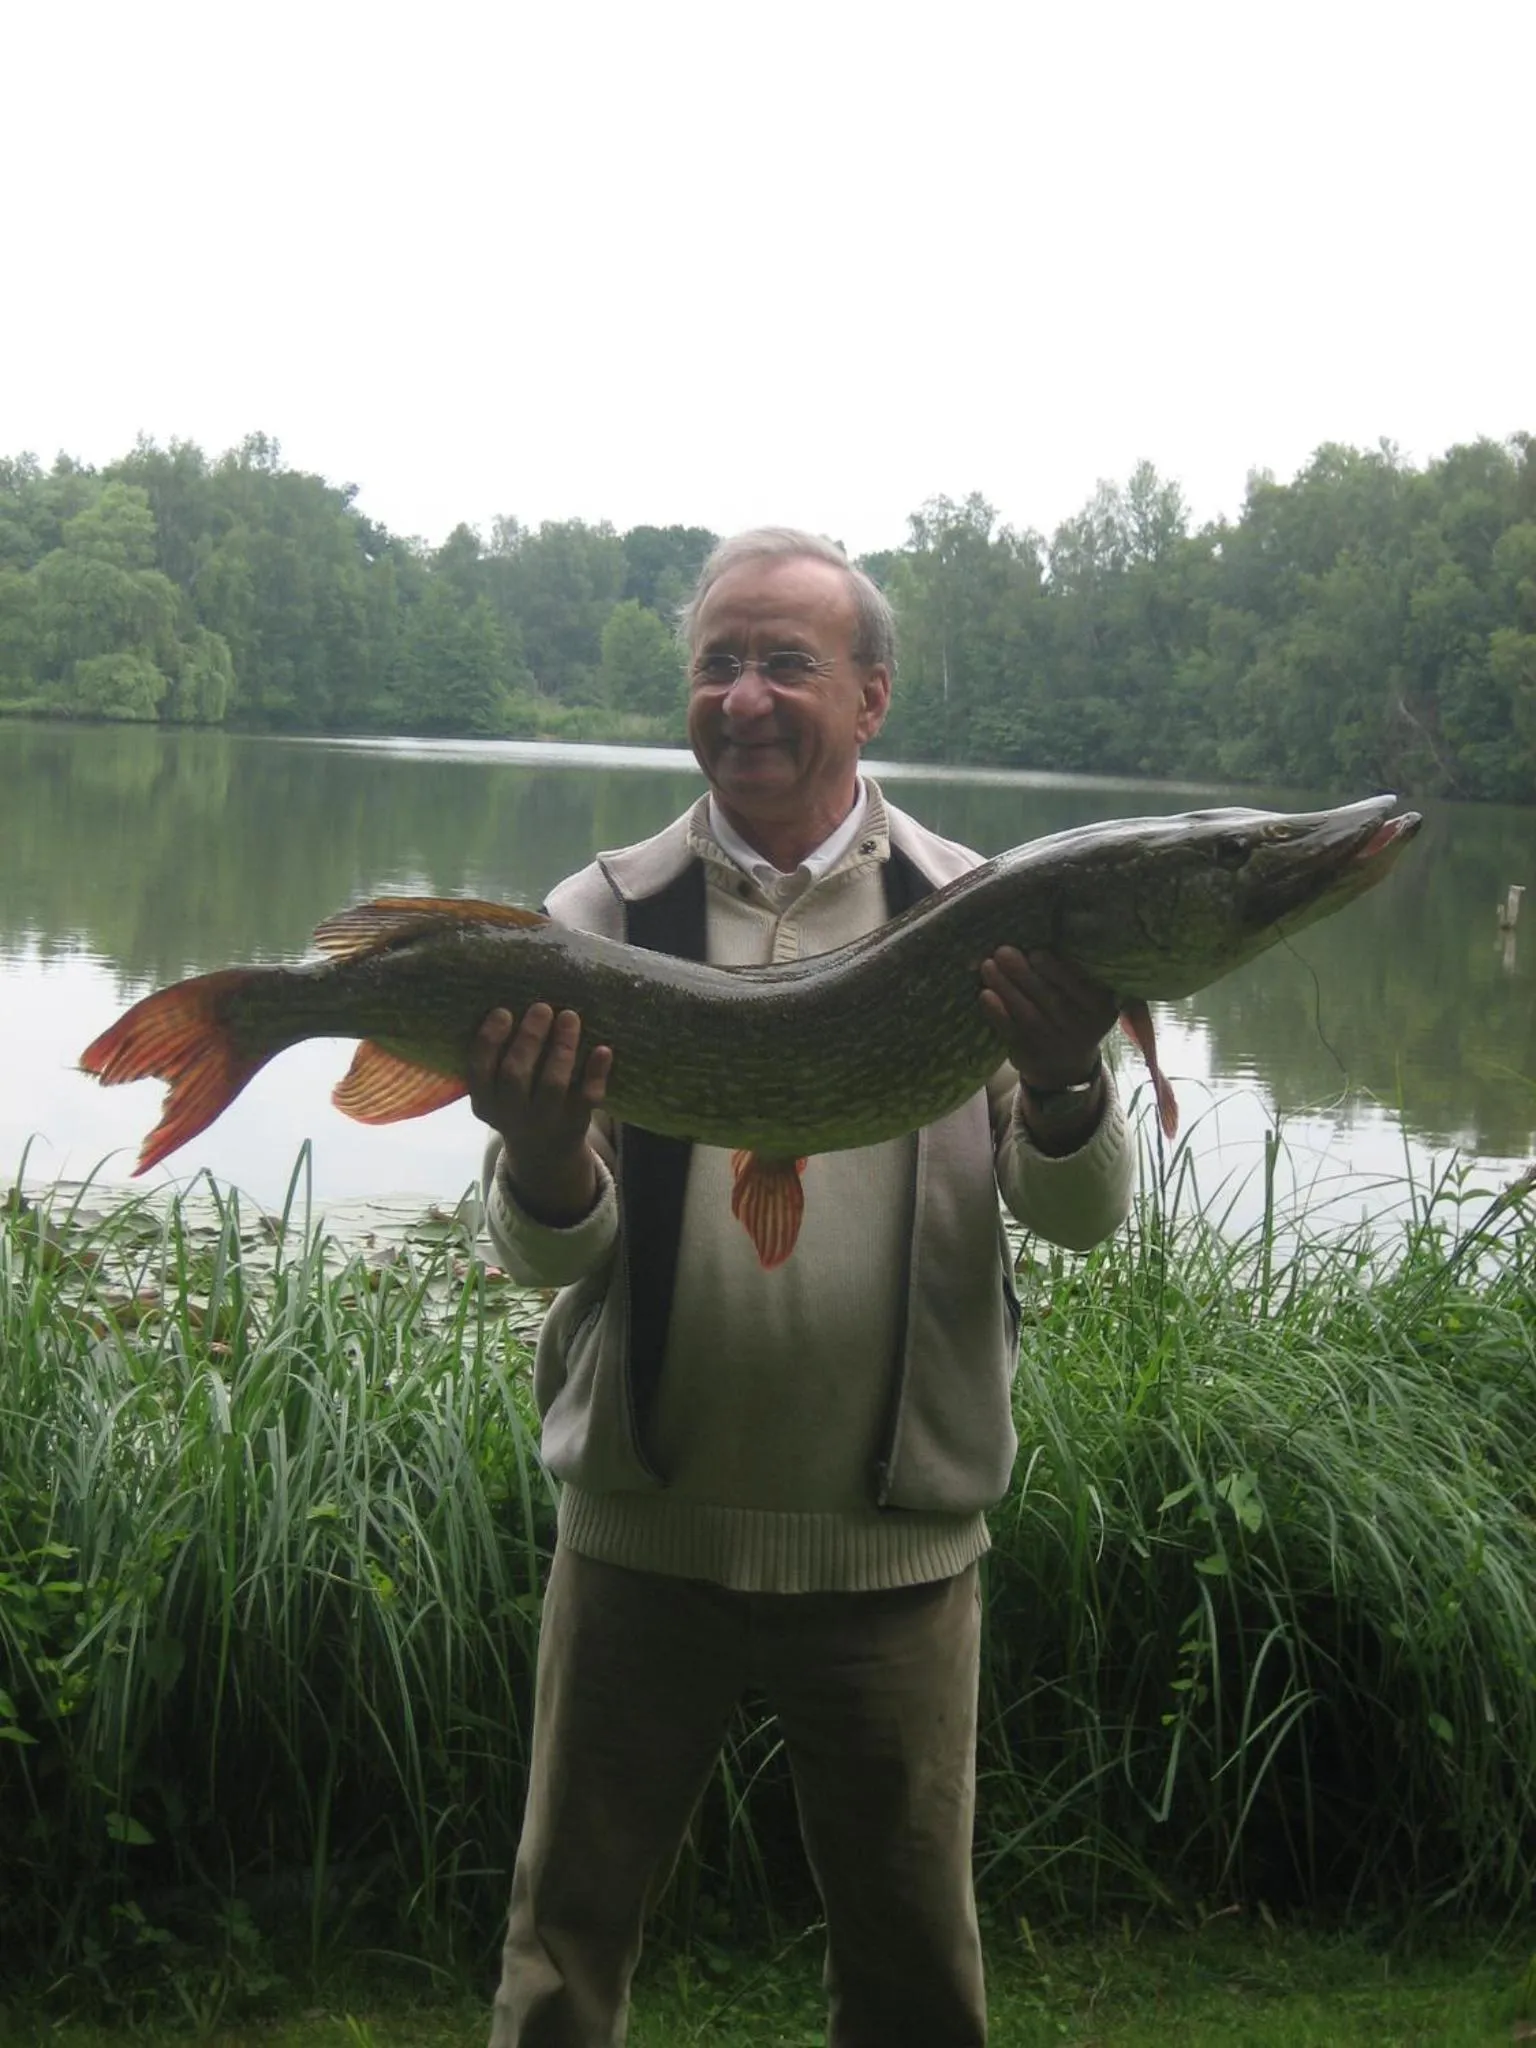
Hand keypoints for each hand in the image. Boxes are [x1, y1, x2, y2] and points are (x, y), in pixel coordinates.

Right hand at [468, 1005, 612, 1222]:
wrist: (544, 1153)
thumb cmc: (518, 1102)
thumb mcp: (497, 1090)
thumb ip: (500, 1057)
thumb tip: (515, 1001)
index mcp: (484, 1101)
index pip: (479, 1070)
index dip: (489, 1040)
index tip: (503, 1011)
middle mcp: (511, 1114)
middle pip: (516, 1075)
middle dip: (529, 1039)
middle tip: (542, 1007)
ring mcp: (544, 1121)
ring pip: (553, 1084)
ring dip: (562, 1048)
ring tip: (569, 1017)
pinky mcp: (575, 1123)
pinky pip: (587, 1098)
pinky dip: (595, 1073)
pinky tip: (602, 1050)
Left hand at [978, 948, 1115, 1091]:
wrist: (1067, 1064)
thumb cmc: (1073, 1011)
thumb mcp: (1085, 995)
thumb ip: (1071, 970)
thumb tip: (1034, 937)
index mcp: (1101, 1006)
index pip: (1081, 988)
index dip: (1058, 971)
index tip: (1036, 953)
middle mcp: (1082, 1028)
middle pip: (1051, 1000)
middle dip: (1024, 974)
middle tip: (1003, 952)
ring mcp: (1056, 1045)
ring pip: (1029, 1015)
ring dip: (1006, 988)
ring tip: (988, 965)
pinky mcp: (1032, 1056)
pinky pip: (1012, 1033)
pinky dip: (997, 1014)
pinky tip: (985, 995)